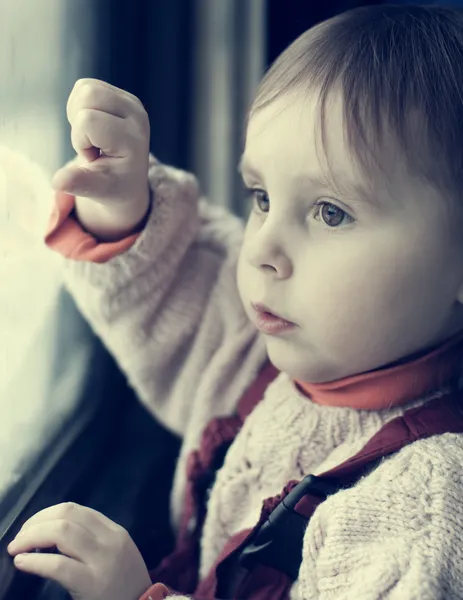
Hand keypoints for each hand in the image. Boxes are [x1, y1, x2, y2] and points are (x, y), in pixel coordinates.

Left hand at [7, 502, 151, 599]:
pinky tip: (23, 562)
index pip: (76, 509)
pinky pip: (59, 566)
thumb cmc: (125, 584)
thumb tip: (53, 530)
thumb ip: (94, 538)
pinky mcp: (92, 583)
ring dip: (31, 537)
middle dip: (36, 524)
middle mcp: (110, 540)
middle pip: (66, 516)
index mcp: (114, 531)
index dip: (47, 514)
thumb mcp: (117, 552)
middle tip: (20, 538)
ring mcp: (102, 561)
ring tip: (17, 548)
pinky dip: (36, 561)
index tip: (32, 527)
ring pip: (62, 534)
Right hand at [52, 78, 150, 240]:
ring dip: (78, 113)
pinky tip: (93, 127)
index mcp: (132, 138)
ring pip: (85, 87)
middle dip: (79, 123)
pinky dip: (80, 106)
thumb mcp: (97, 190)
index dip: (81, 140)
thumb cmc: (113, 185)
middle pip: (88, 95)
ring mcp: (131, 102)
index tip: (95, 157)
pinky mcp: (122, 95)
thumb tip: (58, 182)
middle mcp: (136, 114)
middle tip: (92, 145)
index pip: (88, 121)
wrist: (128, 180)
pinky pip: (86, 86)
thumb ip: (79, 183)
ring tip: (93, 136)